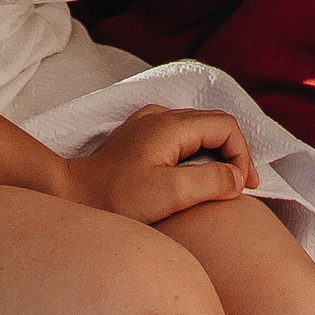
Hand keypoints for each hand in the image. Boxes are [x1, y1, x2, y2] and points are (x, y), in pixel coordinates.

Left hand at [58, 104, 257, 224]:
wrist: (71, 196)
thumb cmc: (116, 199)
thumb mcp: (169, 194)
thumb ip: (210, 182)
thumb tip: (237, 179)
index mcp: (171, 125)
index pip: (226, 126)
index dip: (243, 155)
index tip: (243, 187)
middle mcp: (160, 116)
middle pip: (214, 124)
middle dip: (233, 154)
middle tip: (239, 188)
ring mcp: (147, 124)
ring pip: (197, 130)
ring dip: (215, 154)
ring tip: (220, 185)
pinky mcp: (139, 138)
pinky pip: (180, 137)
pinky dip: (196, 154)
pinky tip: (192, 178)